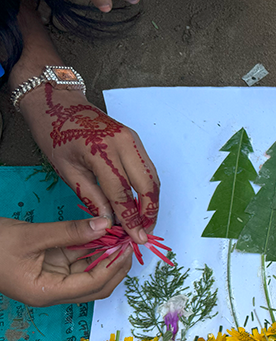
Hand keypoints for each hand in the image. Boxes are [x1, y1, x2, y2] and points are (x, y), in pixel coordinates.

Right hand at [0, 217, 131, 306]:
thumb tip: (105, 225)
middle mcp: (52, 292)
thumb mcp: (32, 235)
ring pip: (89, 274)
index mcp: (46, 292)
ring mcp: (52, 281)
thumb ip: (70, 232)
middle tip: (129, 241)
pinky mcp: (49, 269)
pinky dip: (91, 250)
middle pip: (97, 286)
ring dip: (105, 257)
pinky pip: (77, 263)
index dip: (114, 266)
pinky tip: (102, 235)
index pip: (93, 284)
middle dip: (116, 265)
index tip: (128, 246)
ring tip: (119, 236)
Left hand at [21, 85, 159, 244]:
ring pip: (153, 178)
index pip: (122, 193)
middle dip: (150, 213)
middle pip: (147, 186)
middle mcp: (124, 143)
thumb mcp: (66, 170)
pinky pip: (149, 169)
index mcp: (101, 150)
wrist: (59, 103)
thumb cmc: (56, 134)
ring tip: (145, 222)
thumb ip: (91, 196)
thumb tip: (108, 221)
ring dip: (153, 203)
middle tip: (145, 232)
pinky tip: (142, 203)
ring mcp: (133, 140)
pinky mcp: (136, 140)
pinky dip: (149, 189)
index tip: (136, 237)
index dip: (131, 219)